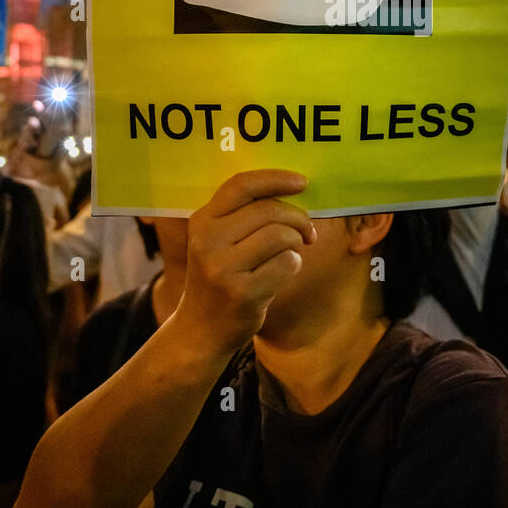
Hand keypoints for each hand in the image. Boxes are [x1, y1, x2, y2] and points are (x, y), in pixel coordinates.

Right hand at [174, 169, 316, 355]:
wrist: (200, 330)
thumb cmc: (220, 276)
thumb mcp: (217, 240)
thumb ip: (244, 214)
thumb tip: (294, 189)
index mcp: (202, 220)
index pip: (242, 185)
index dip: (276, 178)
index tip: (302, 182)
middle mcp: (208, 241)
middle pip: (269, 210)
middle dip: (298, 218)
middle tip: (306, 231)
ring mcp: (222, 268)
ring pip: (281, 235)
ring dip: (296, 243)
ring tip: (291, 252)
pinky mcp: (242, 293)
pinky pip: (287, 264)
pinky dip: (294, 265)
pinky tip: (282, 273)